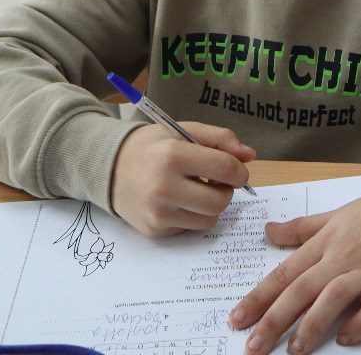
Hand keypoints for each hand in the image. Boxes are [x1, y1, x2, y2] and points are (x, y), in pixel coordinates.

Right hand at [107, 120, 255, 236]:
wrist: (109, 167)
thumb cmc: (152, 146)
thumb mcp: (184, 131)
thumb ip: (220, 139)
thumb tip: (250, 155)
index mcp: (172, 155)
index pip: (225, 168)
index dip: (240, 170)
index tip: (237, 170)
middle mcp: (163, 187)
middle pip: (220, 201)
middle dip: (226, 191)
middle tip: (217, 181)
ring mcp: (157, 212)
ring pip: (209, 219)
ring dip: (211, 205)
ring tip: (197, 190)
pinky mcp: (154, 230)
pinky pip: (190, 228)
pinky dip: (192, 215)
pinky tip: (179, 200)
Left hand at [231, 163, 360, 353]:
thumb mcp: (338, 214)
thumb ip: (302, 228)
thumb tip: (269, 230)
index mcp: (326, 240)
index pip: (285, 272)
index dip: (259, 297)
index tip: (237, 318)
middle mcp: (343, 255)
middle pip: (302, 289)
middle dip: (274, 319)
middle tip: (253, 346)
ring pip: (334, 298)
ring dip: (312, 325)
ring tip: (294, 350)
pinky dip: (359, 324)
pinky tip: (345, 338)